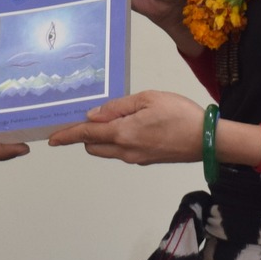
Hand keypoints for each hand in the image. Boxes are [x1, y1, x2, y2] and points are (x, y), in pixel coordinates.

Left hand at [48, 90, 208, 163]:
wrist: (208, 140)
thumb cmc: (180, 115)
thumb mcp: (148, 99)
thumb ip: (118, 107)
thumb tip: (94, 116)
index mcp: (123, 133)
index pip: (86, 136)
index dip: (67, 136)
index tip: (52, 139)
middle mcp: (125, 151)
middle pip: (94, 147)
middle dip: (87, 136)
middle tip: (92, 118)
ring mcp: (136, 158)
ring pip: (108, 151)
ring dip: (104, 139)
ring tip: (116, 118)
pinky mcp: (147, 160)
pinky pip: (124, 151)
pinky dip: (119, 141)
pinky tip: (133, 126)